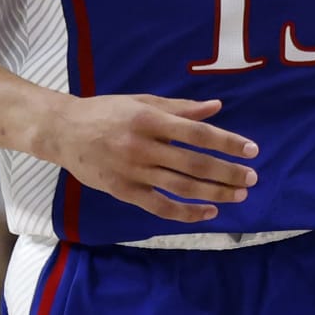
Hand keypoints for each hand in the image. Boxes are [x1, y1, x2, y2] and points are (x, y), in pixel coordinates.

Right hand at [47, 95, 257, 225]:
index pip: (198, 134)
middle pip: (194, 164)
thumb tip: (216, 108)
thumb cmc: (106, 112)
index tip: (251, 150)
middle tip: (251, 178)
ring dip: (214, 193)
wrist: (63, 131)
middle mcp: (143, 146)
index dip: (228, 143)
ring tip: (237, 195)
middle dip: (227, 173)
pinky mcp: (124, 191)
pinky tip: (208, 213)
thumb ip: (179, 108)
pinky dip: (186, 213)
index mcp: (149, 119)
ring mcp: (133, 171)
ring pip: (181, 187)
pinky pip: (160, 207)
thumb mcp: (141, 101)